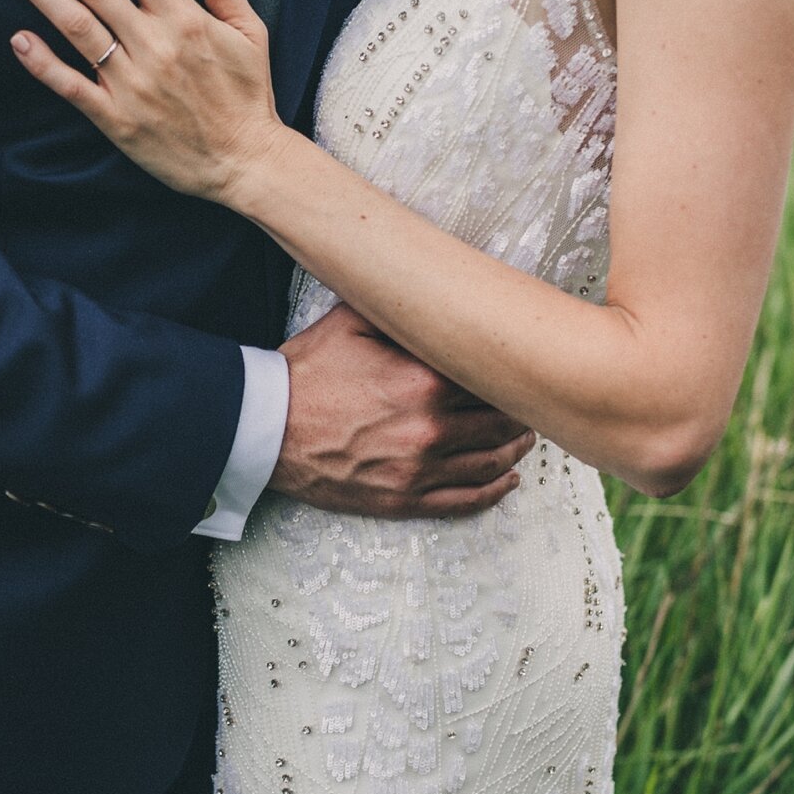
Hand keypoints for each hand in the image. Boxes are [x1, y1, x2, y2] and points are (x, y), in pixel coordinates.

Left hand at [0, 0, 288, 203]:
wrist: (246, 164)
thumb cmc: (247, 95)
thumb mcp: (251, 30)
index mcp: (185, 18)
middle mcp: (154, 45)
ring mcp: (132, 83)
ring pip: (76, 26)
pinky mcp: (117, 120)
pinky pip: (73, 87)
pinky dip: (43, 63)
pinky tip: (18, 38)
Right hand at [272, 304, 536, 519]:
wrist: (265, 428)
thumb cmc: (307, 373)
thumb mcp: (352, 321)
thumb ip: (402, 311)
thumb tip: (440, 293)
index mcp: (425, 381)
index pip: (493, 376)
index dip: (511, 371)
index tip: (520, 364)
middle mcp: (431, 428)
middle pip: (501, 420)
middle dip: (519, 410)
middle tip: (528, 400)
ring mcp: (420, 469)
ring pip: (492, 461)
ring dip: (515, 449)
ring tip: (523, 437)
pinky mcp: (405, 499)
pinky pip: (466, 500)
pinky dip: (494, 490)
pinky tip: (507, 479)